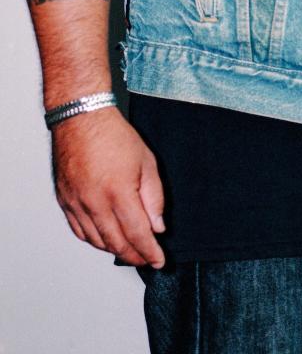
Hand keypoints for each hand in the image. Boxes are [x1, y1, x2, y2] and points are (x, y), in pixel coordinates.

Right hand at [52, 106, 165, 267]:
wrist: (82, 120)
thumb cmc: (114, 136)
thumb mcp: (147, 162)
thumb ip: (154, 197)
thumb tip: (157, 226)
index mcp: (118, 192)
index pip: (138, 234)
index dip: (150, 251)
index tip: (159, 260)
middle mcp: (95, 203)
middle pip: (116, 243)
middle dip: (134, 255)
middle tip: (146, 259)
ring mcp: (77, 204)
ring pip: (97, 241)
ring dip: (115, 250)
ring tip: (130, 251)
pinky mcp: (65, 202)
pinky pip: (79, 232)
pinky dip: (94, 241)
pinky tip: (105, 240)